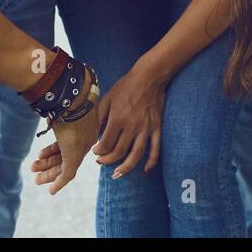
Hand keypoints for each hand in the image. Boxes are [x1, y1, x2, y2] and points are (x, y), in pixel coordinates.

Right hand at [30, 67, 100, 194]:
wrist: (75, 93)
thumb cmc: (67, 90)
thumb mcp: (62, 96)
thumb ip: (55, 98)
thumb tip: (43, 86)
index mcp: (84, 123)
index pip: (69, 141)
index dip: (54, 149)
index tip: (42, 154)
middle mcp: (85, 135)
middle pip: (67, 153)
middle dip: (50, 163)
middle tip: (36, 168)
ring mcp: (82, 145)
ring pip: (65, 164)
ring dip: (49, 172)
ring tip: (36, 177)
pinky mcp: (76, 154)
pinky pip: (68, 173)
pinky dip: (59, 182)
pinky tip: (51, 190)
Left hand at [94, 60, 166, 178]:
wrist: (149, 77)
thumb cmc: (126, 86)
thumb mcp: (108, 98)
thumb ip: (100, 117)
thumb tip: (94, 135)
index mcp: (118, 118)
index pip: (106, 143)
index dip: (98, 151)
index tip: (96, 151)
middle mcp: (132, 126)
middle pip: (119, 152)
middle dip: (108, 160)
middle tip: (102, 161)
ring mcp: (146, 128)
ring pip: (136, 155)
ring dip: (126, 167)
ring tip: (117, 174)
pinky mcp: (157, 127)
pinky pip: (156, 148)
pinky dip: (151, 161)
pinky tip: (145, 171)